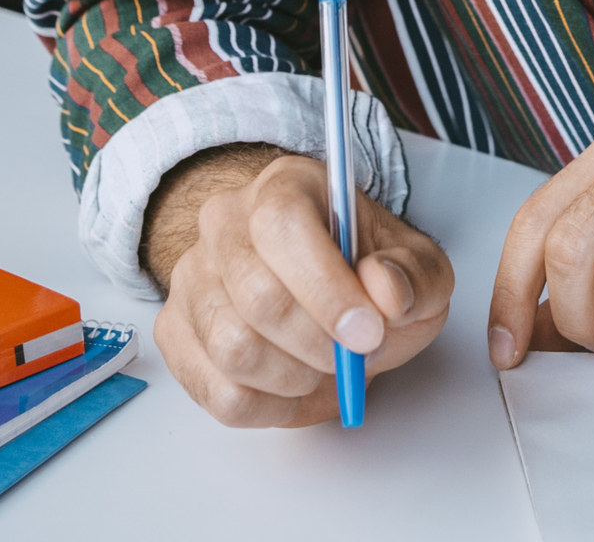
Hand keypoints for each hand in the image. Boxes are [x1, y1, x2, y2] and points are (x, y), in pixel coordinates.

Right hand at [147, 147, 453, 427]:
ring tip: (323, 365)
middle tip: (355, 355)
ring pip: (233, 349)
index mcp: (284, 187)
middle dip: (320, 344)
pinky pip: (217, 393)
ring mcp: (192, 279)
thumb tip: (386, 292)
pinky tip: (293, 386)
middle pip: (258, 297)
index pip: (283, 227)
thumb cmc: (366, 275)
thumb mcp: (417, 266)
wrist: (326, 297)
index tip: (369, 332)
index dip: (328, 289)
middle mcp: (224, 224)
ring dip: (295, 377)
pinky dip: (269, 407)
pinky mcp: (176, 333)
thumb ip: (414, 274)